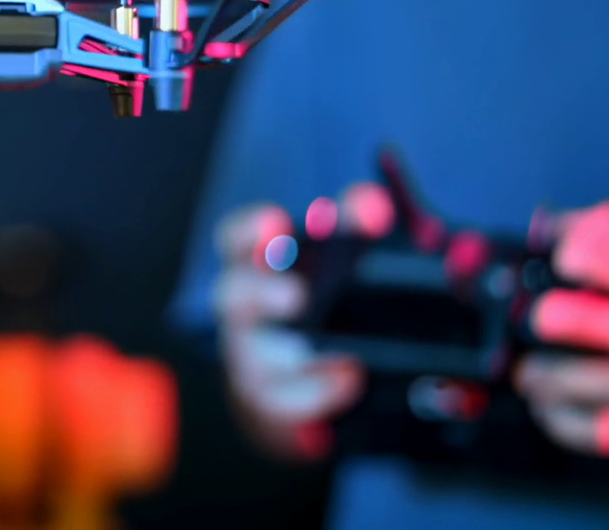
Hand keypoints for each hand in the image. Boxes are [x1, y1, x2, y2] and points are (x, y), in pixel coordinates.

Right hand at [212, 183, 390, 456]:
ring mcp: (252, 361)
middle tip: (297, 296)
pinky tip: (348, 382)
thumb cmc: (327, 309)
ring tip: (343, 366)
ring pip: (253, 359)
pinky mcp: (270, 404)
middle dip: (261, 293)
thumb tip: (374, 203)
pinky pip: (281, 403)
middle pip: (233, 296)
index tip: (275, 222)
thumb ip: (358, 225)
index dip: (248, 232)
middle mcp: (245, 314)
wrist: (316, 386)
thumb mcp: (347, 258)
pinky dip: (314, 394)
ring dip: (288, 358)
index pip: (237, 243)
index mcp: (257, 269)